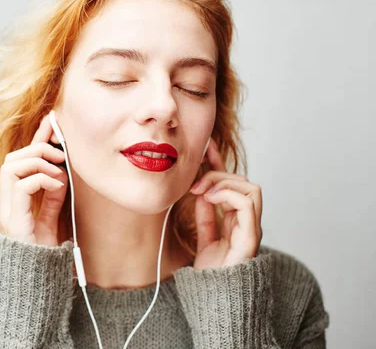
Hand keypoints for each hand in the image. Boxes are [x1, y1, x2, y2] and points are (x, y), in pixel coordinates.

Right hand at [0, 114, 68, 245]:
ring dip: (38, 162)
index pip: (21, 161)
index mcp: (14, 200)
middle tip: (62, 153)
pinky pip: (21, 185)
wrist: (34, 283)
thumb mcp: (50, 219)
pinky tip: (58, 186)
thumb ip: (52, 197)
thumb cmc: (40, 255)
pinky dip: (42, 179)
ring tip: (59, 172)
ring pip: (12, 167)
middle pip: (12, 159)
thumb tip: (61, 175)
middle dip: (37, 148)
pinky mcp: (12, 218)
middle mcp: (6, 202)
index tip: (51, 123)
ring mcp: (6, 209)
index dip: (35, 140)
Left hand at [188, 138, 262, 268]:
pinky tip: (210, 198)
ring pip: (250, 188)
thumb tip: (200, 191)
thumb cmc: (210, 273)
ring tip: (202, 191)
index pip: (233, 184)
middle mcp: (248, 222)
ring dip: (224, 182)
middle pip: (243, 182)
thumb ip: (205, 216)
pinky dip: (228, 194)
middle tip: (194, 182)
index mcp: (237, 220)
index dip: (220, 163)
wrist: (212, 299)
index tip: (205, 146)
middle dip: (218, 173)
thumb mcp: (203, 237)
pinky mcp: (250, 237)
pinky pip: (248, 203)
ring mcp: (252, 229)